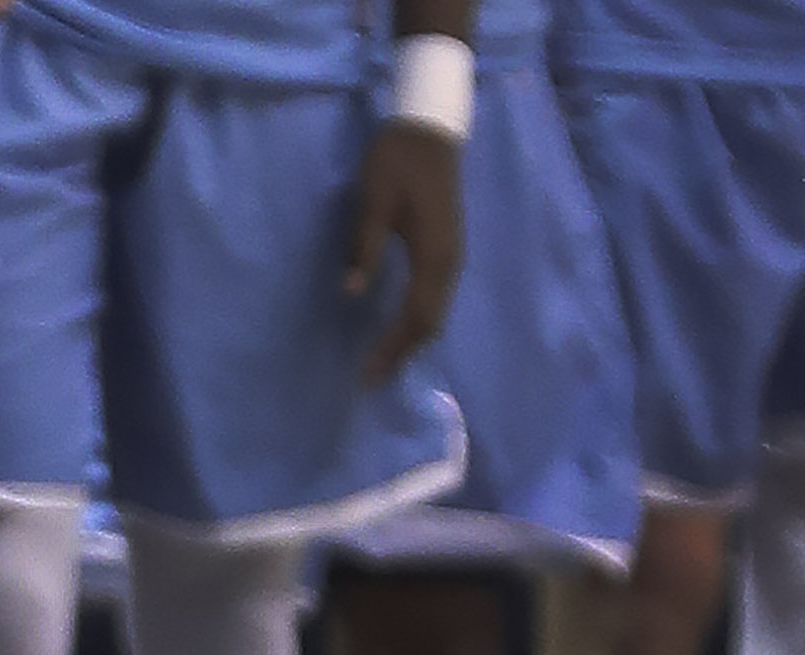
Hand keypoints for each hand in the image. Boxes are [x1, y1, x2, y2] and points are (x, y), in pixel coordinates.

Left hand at [346, 122, 463, 384]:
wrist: (431, 128)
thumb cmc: (398, 161)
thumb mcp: (374, 202)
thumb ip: (365, 247)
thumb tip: (352, 292)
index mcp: (433, 255)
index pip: (414, 317)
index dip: (392, 349)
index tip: (367, 373)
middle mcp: (449, 263)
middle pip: (429, 323)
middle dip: (402, 352)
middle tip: (371, 378)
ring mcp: (452, 256)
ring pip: (436, 312)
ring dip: (411, 339)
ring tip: (383, 360)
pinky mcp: (447, 248)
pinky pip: (436, 296)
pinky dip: (418, 319)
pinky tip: (399, 326)